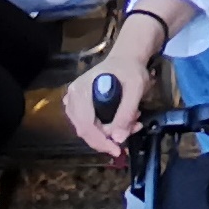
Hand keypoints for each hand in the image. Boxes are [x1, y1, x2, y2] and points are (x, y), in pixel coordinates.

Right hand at [73, 16, 167, 156]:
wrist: (126, 59)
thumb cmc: (130, 69)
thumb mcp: (136, 87)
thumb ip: (126, 112)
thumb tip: (118, 138)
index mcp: (81, 91)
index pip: (85, 125)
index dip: (101, 141)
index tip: (118, 150)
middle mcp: (72, 97)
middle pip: (85, 130)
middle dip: (108, 138)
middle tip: (131, 131)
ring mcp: (74, 101)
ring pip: (88, 129)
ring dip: (109, 133)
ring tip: (132, 123)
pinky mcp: (80, 106)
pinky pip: (90, 124)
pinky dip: (106, 128)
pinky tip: (123, 121)